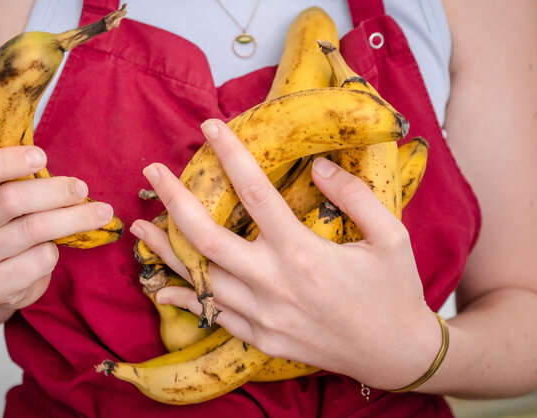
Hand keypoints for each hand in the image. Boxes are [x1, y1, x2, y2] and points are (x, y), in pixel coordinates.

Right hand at [0, 146, 114, 308]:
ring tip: (99, 213)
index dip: (3, 162)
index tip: (42, 157)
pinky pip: (39, 259)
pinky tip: (53, 247)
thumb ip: (15, 174)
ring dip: (74, 218)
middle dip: (56, 191)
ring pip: (33, 230)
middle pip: (9, 200)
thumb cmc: (2, 220)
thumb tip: (54, 162)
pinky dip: (55, 250)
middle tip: (82, 188)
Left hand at [130, 120, 440, 388]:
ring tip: (140, 228)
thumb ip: (354, 195)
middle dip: (174, 201)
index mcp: (304, 254)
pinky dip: (186, 299)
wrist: (396, 355)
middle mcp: (275, 285)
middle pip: (207, 238)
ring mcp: (264, 316)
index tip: (211, 126)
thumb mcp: (391, 236)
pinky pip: (214, 316)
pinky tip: (163, 286)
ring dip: (167, 252)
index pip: (256, 193)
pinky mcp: (262, 339)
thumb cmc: (395, 291)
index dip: (230, 155)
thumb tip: (317, 165)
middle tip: (152, 172)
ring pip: (200, 280)